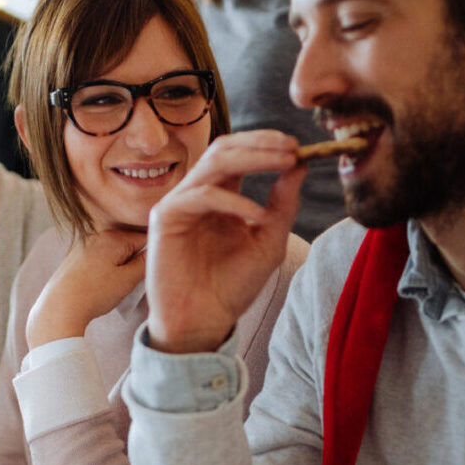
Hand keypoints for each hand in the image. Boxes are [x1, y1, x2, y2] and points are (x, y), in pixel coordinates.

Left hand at [25, 228, 146, 349]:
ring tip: (116, 286)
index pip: (145, 238)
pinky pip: (99, 258)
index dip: (153, 255)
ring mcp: (84, 246)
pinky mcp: (75, 258)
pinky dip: (106, 268)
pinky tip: (102, 285)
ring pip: (114, 252)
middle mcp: (97, 236)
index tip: (154, 270)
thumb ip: (145, 263)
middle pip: (128, 244)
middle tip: (134, 282)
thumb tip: (156, 250)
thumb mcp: (127, 280)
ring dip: (121, 265)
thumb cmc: (94, 294)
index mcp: (113, 237)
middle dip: (135, 260)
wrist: (59, 308)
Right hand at [145, 132, 305, 353]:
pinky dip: (234, 201)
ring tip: (285, 162)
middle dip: (261, 143)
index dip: (266, 144)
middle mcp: (198, 193)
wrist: (203, 322)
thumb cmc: (231, 286)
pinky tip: (257, 215)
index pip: (239, 154)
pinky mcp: (165, 218)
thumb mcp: (268, 241)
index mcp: (221, 196)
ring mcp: (180, 203)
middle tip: (291, 147)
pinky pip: (202, 195)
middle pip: (225, 148)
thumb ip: (283, 204)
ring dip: (253, 157)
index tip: (298, 147)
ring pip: (214, 162)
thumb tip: (299, 166)